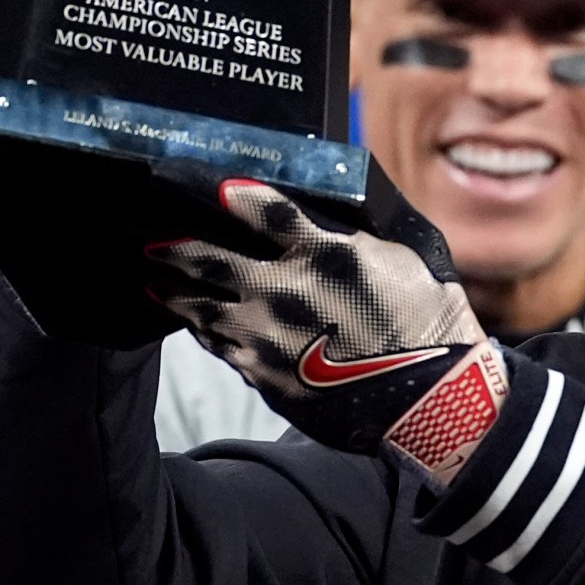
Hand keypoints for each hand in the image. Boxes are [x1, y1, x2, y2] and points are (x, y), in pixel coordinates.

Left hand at [147, 179, 507, 481]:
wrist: (431, 397)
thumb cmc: (427, 320)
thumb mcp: (401, 255)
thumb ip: (351, 233)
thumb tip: (323, 216)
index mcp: (324, 254)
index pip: (266, 212)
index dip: (236, 196)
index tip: (216, 187)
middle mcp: (285, 293)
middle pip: (211, 260)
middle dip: (176, 248)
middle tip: (153, 241)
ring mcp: (268, 339)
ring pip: (202, 308)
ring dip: (175, 292)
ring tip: (155, 282)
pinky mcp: (265, 376)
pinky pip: (221, 346)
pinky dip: (203, 329)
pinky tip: (194, 321)